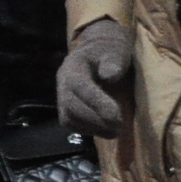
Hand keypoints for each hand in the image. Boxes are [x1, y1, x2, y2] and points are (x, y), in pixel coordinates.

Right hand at [56, 20, 132, 137]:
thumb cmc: (110, 51)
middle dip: (95, 120)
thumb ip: (114, 61)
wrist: (98, 51)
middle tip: (119, 126)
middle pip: (71, 106)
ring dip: (93, 128)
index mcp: (73, 65)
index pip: (80, 86)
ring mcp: (61, 96)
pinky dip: (90, 130)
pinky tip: (107, 130)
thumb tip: (109, 76)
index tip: (117, 116)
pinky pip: (72, 124)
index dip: (97, 103)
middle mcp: (62, 82)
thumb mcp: (116, 50)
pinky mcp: (66, 108)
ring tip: (115, 131)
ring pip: (69, 118)